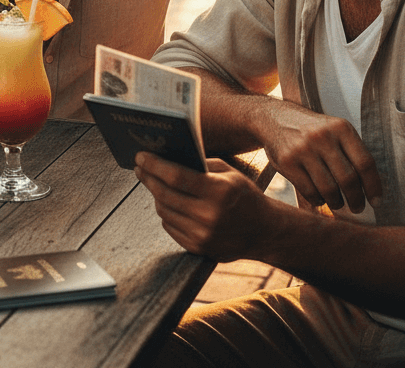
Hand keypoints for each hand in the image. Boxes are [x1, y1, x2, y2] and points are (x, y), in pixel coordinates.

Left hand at [135, 154, 273, 261]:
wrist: (265, 231)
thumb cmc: (243, 195)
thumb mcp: (227, 172)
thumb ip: (199, 164)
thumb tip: (166, 156)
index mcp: (218, 192)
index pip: (175, 176)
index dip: (154, 165)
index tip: (140, 156)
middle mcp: (209, 216)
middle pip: (164, 194)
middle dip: (147, 177)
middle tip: (140, 167)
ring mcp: (203, 235)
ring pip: (163, 210)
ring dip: (155, 195)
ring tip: (153, 182)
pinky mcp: (198, 248)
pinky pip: (169, 226)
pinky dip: (166, 212)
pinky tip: (168, 202)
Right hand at [255, 100, 380, 212]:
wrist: (272, 117)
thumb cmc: (310, 129)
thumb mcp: (332, 130)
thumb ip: (350, 152)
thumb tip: (368, 188)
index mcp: (340, 128)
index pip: (365, 163)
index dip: (373, 186)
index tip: (376, 201)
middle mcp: (321, 137)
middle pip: (348, 179)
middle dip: (356, 199)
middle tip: (357, 207)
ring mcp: (302, 149)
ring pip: (329, 188)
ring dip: (337, 202)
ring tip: (337, 203)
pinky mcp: (286, 161)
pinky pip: (309, 191)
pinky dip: (318, 200)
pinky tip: (319, 197)